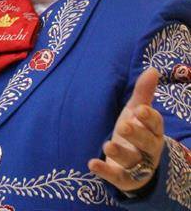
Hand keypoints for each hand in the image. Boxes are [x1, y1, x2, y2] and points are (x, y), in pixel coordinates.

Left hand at [88, 68, 163, 193]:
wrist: (135, 167)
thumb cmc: (136, 132)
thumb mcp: (137, 113)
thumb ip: (144, 93)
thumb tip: (153, 69)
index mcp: (153, 132)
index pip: (156, 125)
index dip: (149, 118)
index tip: (140, 109)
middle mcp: (148, 150)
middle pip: (146, 143)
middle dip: (136, 134)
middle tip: (123, 125)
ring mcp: (137, 167)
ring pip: (132, 161)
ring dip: (120, 153)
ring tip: (107, 144)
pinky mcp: (124, 179)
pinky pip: (116, 177)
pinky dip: (104, 171)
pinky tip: (91, 163)